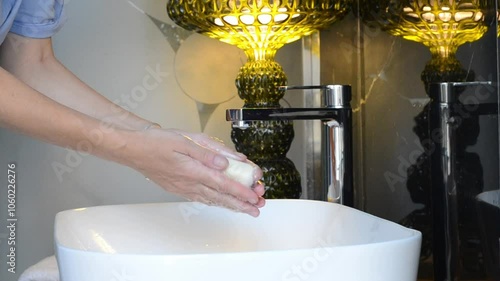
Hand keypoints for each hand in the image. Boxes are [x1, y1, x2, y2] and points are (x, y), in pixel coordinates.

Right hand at [126, 128, 265, 216]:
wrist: (133, 148)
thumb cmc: (156, 142)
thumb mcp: (184, 140)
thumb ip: (207, 153)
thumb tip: (225, 163)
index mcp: (192, 171)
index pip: (222, 184)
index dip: (240, 192)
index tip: (254, 198)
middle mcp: (189, 183)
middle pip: (220, 197)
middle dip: (240, 204)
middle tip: (256, 209)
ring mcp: (183, 188)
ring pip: (211, 200)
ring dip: (230, 205)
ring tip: (245, 209)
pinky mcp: (178, 188)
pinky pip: (201, 198)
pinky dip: (215, 201)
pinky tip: (221, 203)